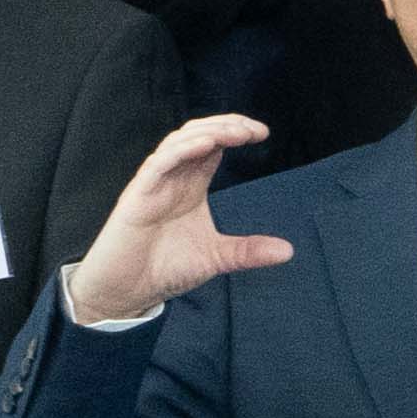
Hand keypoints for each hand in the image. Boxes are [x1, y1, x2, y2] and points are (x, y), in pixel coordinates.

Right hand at [64, 115, 288, 328]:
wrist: (128, 291)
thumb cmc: (165, 269)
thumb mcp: (217, 258)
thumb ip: (248, 251)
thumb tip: (288, 251)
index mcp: (190, 185)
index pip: (213, 145)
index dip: (235, 132)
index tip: (263, 133)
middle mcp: (172, 178)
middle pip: (198, 135)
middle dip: (226, 126)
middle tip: (254, 130)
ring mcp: (154, 184)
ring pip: (178, 142)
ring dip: (208, 132)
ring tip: (236, 132)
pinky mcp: (137, 196)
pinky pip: (159, 164)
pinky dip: (182, 151)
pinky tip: (205, 144)